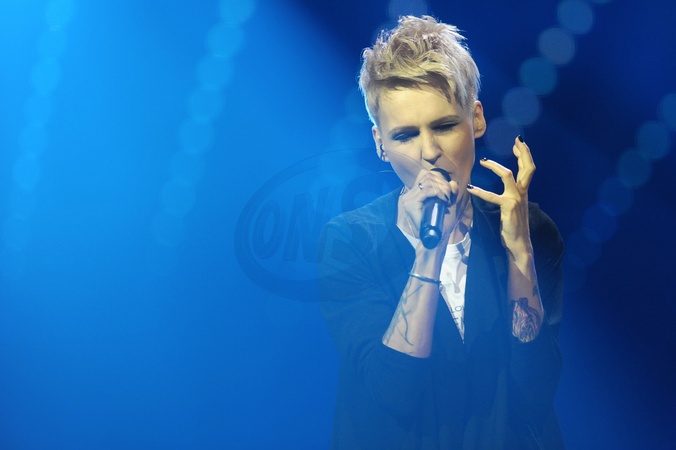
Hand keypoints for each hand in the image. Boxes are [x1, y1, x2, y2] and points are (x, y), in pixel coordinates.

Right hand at [399, 169, 458, 243]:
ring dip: (442, 189)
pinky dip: (438, 193)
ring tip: (446, 200)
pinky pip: (427, 190)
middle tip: (449, 198)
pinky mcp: (410, 204)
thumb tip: (453, 182)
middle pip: (428, 176)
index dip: (441, 180)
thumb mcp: (448, 203)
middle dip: (443, 184)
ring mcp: (408, 199)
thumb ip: (450, 191)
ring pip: (428, 182)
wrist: (436, 239)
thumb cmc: (441, 223)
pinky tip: (443, 201)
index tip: (448, 193)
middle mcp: (409, 195)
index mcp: (415, 194)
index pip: (427, 175)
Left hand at [467, 136, 534, 257]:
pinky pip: (492, 196)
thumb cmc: (513, 226)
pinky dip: (480, 191)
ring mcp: (516, 199)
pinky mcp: (507, 207)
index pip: (528, 169)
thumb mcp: (513, 206)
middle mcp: (522, 193)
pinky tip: (470, 188)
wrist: (519, 243)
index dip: (525, 155)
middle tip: (517, 140)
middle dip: (523, 152)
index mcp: (524, 192)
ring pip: (508, 175)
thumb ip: (511, 196)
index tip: (518, 144)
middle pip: (528, 168)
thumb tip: (506, 190)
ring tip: (484, 161)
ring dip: (495, 166)